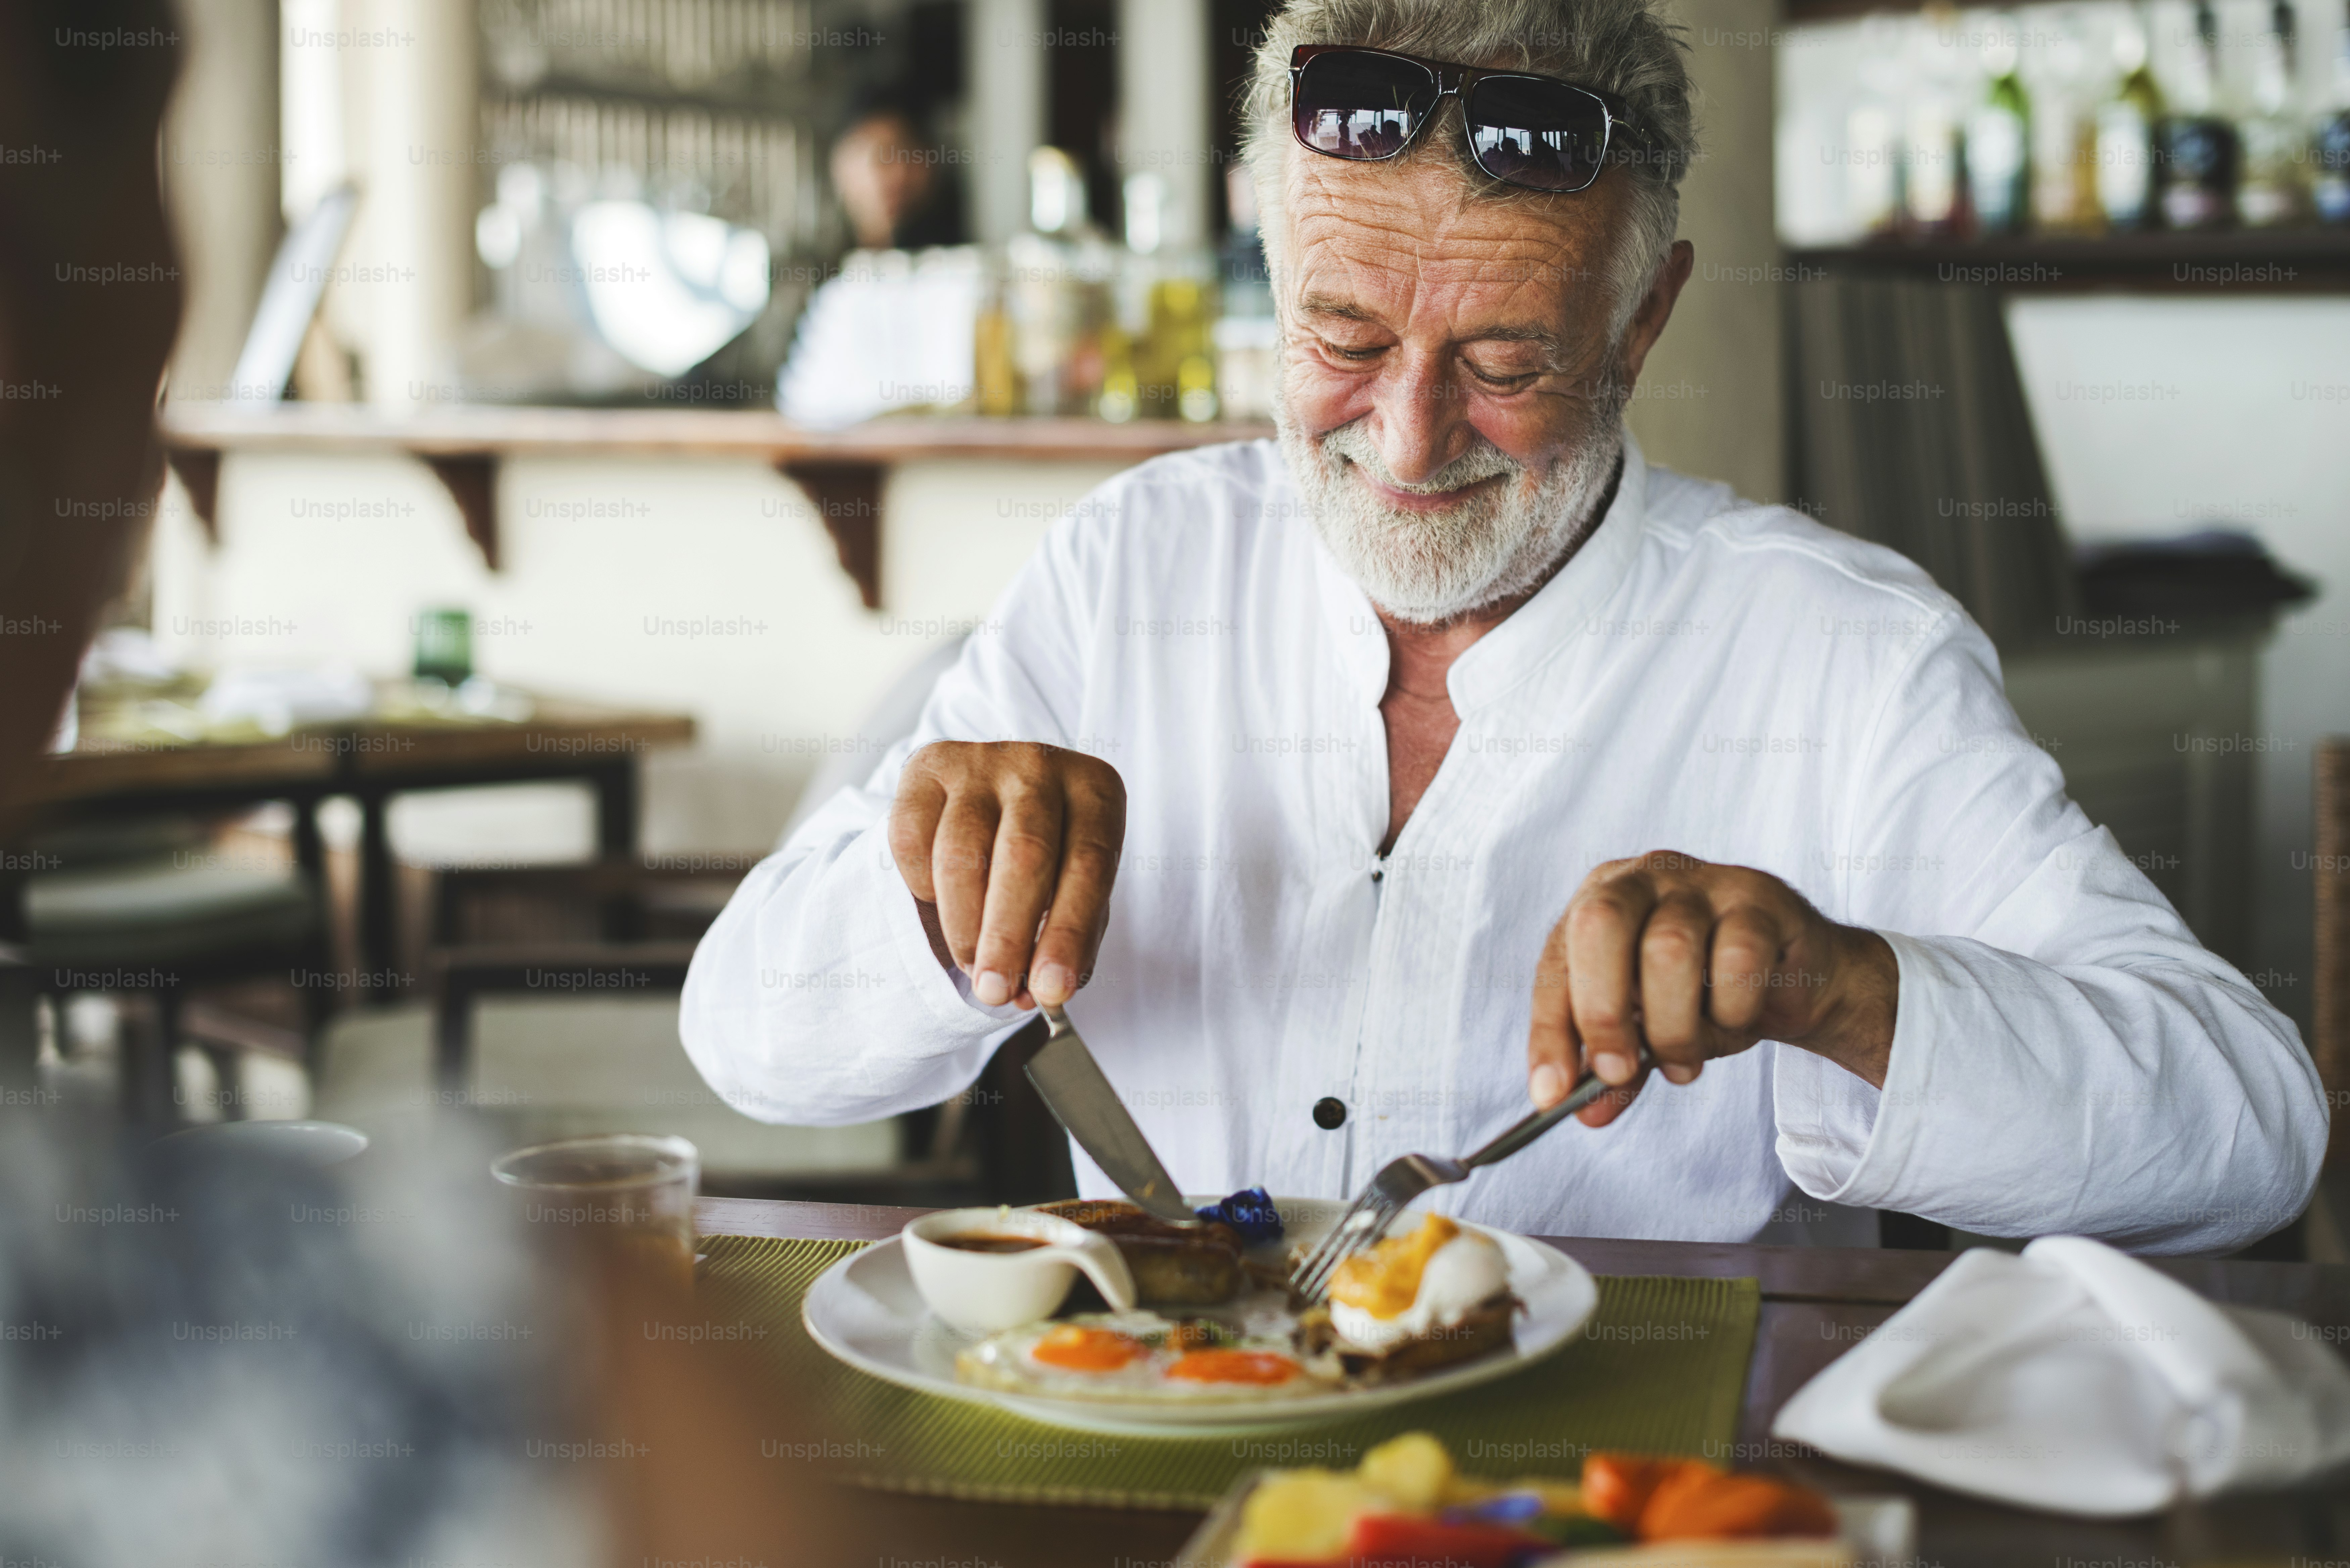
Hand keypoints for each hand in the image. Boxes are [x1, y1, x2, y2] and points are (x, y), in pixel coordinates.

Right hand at [889, 741, 1126, 1009]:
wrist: (997, 795)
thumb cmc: (1050, 855)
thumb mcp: (1075, 890)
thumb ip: (1065, 941)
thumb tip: (1036, 995)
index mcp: (1096, 791)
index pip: (1088, 865)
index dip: (1069, 933)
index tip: (1051, 990)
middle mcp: (1040, 765)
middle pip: (1024, 855)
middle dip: (1008, 936)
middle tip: (995, 992)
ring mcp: (980, 761)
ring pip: (962, 854)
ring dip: (964, 926)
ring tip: (974, 969)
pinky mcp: (927, 767)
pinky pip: (913, 841)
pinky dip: (924, 888)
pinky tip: (942, 906)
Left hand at [1525, 851, 1897, 1125]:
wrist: (1794, 979)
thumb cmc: (1706, 996)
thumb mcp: (1650, 1035)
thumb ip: (1617, 1070)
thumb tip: (1588, 1113)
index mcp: (1597, 903)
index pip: (1556, 965)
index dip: (1549, 1032)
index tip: (1553, 1094)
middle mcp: (1643, 878)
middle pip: (1600, 926)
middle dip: (1603, 1012)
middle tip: (1620, 1072)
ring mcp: (1703, 881)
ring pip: (1670, 949)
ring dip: (1675, 1027)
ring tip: (1687, 1060)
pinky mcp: (1761, 897)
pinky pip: (1738, 958)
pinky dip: (1733, 1009)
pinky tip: (1736, 1020)